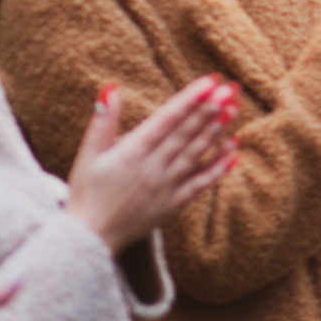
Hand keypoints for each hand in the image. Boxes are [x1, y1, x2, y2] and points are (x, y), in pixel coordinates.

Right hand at [67, 76, 238, 250]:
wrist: (89, 239)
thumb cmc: (86, 192)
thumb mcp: (88, 154)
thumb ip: (103, 121)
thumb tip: (111, 88)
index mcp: (131, 152)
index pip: (166, 120)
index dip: (189, 100)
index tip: (209, 82)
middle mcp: (152, 168)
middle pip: (186, 133)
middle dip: (210, 109)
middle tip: (231, 88)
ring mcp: (166, 187)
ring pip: (196, 154)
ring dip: (217, 131)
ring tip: (234, 109)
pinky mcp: (174, 204)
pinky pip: (200, 183)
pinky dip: (219, 167)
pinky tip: (234, 150)